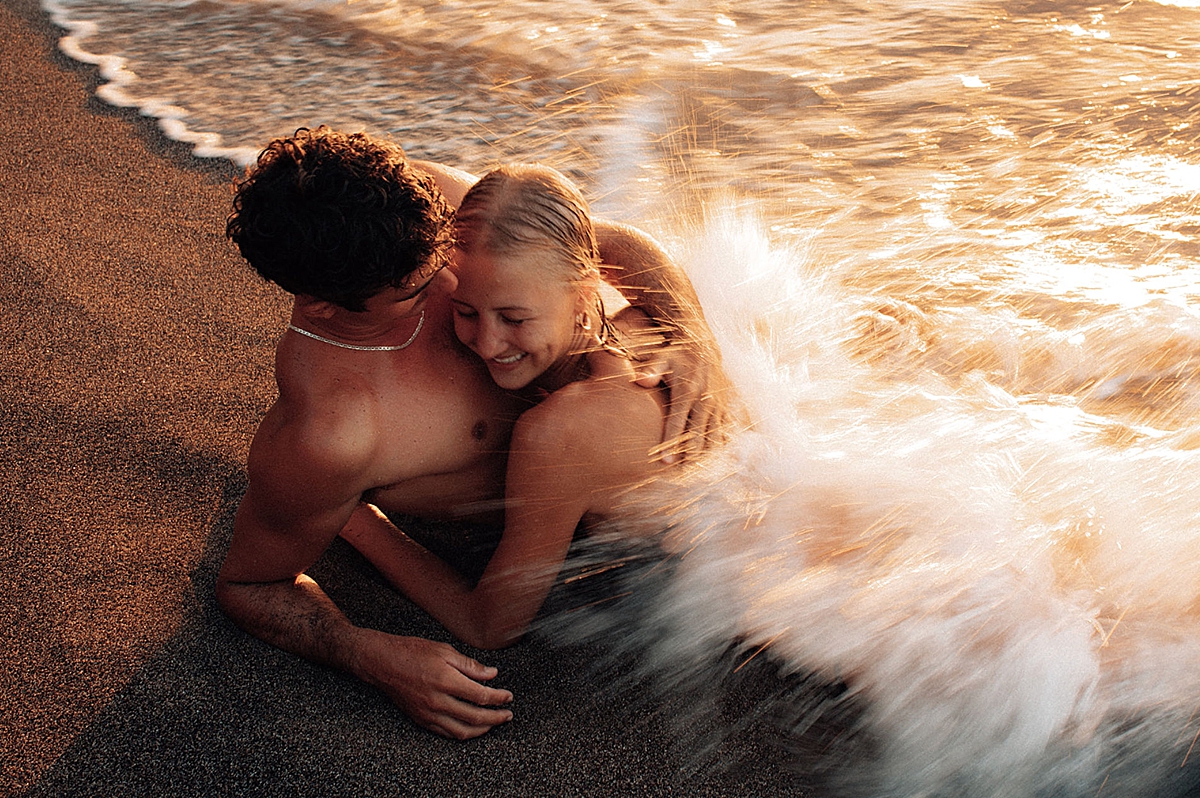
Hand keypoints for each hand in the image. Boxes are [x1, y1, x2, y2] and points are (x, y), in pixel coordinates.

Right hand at [355, 630, 512, 739]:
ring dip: (482, 730)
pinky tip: (471, 728)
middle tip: (507, 715)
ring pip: (462, 731)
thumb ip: (470, 665)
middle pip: (475, 717)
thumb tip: (491, 674)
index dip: (499, 698)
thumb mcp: (444, 651)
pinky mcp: (421, 720)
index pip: (481, 696)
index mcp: (446, 680)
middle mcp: (438, 701)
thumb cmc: (411, 652)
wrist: (382, 663)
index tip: (508, 697)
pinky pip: (446, 733)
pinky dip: (462, 733)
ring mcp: (428, 713)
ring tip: (493, 724)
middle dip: (496, 718)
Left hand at [635, 336, 726, 462]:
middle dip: (691, 456)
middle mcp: (705, 401)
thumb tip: (639, 380)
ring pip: (714, 438)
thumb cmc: (677, 356)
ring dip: (706, 456)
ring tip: (695, 474)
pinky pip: (724, 433)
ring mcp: (717, 407)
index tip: (666, 461)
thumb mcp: (662, 358)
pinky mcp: (724, 409)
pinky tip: (711, 463)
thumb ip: (651, 370)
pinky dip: (718, 448)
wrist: (704, 347)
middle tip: (681, 475)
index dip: (672, 442)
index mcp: (687, 391)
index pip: (678, 421)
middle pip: (699, 435)